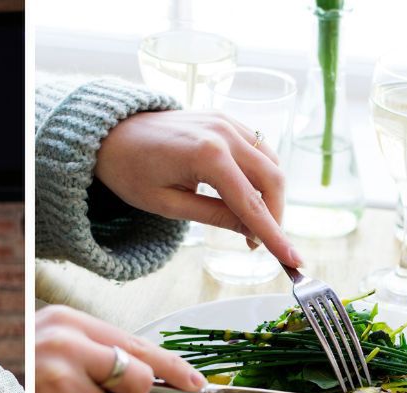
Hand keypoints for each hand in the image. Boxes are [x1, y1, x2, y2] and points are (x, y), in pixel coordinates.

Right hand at [36, 305, 205, 392]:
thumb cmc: (21, 373)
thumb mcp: (56, 346)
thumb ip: (98, 352)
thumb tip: (155, 375)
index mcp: (67, 320)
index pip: (134, 343)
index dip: (172, 365)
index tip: (197, 382)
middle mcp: (62, 344)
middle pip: (136, 378)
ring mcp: (53, 379)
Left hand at [93, 110, 301, 267]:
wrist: (112, 134)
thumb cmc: (131, 171)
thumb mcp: (167, 205)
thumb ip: (213, 216)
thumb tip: (250, 232)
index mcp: (206, 155)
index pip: (251, 203)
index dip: (274, 235)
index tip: (293, 260)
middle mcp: (224, 132)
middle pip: (272, 179)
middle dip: (274, 215)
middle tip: (258, 243)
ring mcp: (227, 121)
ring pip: (270, 162)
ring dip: (270, 196)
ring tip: (249, 223)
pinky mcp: (226, 119)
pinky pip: (258, 149)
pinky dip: (261, 175)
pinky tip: (245, 195)